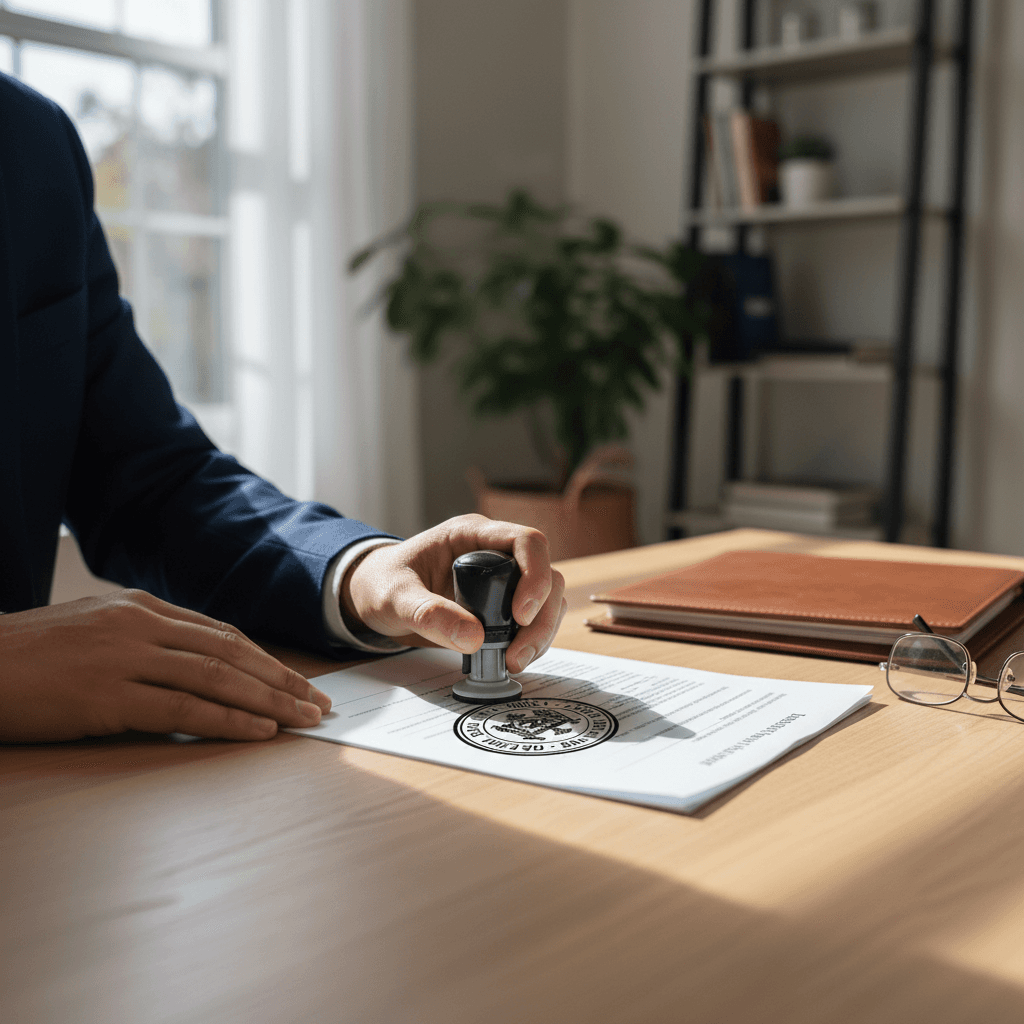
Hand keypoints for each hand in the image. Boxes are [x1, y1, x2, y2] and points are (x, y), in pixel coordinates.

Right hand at [0, 591, 331, 743]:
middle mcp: (141, 626)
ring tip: (303, 720)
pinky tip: (257, 731)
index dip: (266, 660)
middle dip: (281, 680)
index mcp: (141, 608)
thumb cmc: (29, 654)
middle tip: (317, 703)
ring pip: (216, 678)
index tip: (297, 681)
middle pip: (231, 653)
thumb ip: (143, 639)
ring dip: (268, 701)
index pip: (222, 634)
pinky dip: (226, 720)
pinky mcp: (107, 696)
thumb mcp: (94, 629)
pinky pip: (182, 710)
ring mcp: (125, 659)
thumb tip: (193, 663)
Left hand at [342, 514, 566, 672]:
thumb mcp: (395, 597)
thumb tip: (473, 638)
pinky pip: (534, 620)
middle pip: (546, 574)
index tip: (520, 614)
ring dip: (541, 632)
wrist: (373, 597)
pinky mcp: (501, 606)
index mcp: (471, 534)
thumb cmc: (381, 584)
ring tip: (515, 661)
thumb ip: (428, 614)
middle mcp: (495, 552)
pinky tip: (511, 659)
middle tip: (518, 652)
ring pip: (548, 599)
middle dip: (542, 616)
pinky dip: (531, 641)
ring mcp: (502, 579)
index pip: (525, 541)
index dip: (534, 575)